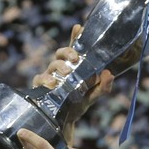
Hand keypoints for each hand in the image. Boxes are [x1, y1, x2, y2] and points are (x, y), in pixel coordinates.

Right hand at [32, 25, 113, 142]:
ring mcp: (50, 76)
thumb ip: (102, 86)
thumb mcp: (93, 95)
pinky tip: (52, 83)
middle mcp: (61, 68)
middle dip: (68, 52)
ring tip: (67, 72)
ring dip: (59, 66)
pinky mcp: (41, 86)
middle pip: (61, 53)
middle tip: (75, 58)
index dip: (76, 37)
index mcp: (74, 67)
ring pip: (52, 64)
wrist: (66, 121)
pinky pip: (39, 78)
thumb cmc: (79, 103)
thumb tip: (108, 73)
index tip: (79, 27)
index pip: (75, 49)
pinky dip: (45, 79)